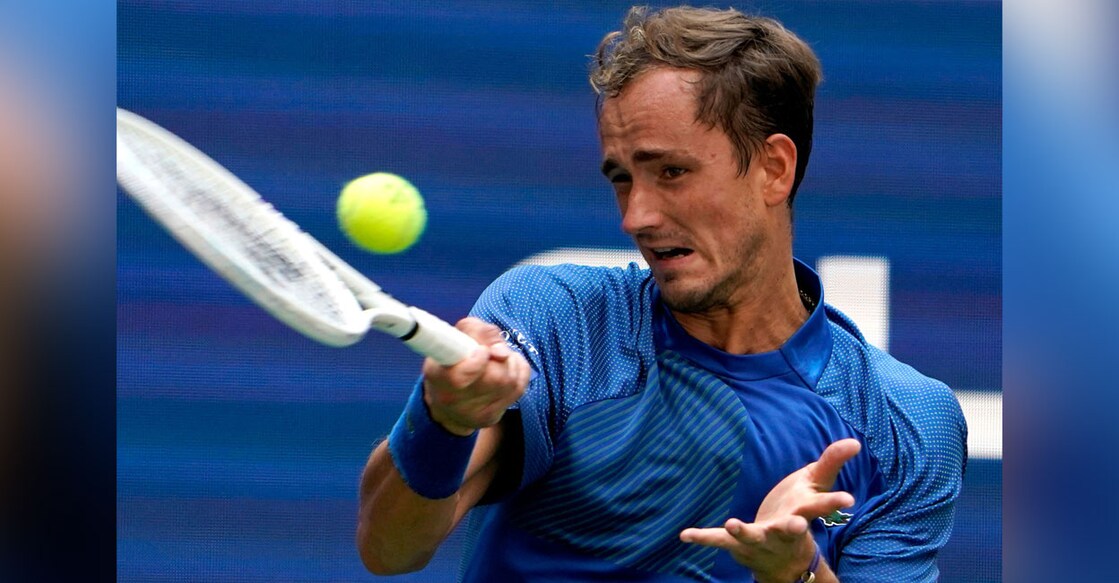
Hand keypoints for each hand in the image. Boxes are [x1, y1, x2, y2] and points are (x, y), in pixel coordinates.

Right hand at [421, 317, 529, 435]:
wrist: (448, 404)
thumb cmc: (450, 363)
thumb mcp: (454, 337)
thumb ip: (476, 331)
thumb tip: (501, 351)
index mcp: (438, 377)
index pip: (459, 378)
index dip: (477, 363)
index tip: (482, 351)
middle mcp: (454, 400)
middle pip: (495, 377)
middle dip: (498, 358)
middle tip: (489, 351)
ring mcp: (475, 413)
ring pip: (510, 380)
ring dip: (509, 362)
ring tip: (495, 359)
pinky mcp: (492, 417)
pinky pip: (520, 385)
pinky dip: (518, 370)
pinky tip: (506, 367)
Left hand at [679, 438, 860, 582]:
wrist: (785, 558)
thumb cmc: (799, 510)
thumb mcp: (816, 485)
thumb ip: (831, 461)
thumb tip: (855, 441)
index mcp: (803, 514)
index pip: (822, 507)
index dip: (834, 503)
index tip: (849, 499)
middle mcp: (784, 531)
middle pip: (791, 529)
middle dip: (792, 527)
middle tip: (796, 525)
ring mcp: (761, 540)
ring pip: (753, 536)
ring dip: (744, 531)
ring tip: (733, 523)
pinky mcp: (739, 544)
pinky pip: (719, 541)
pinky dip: (703, 537)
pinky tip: (685, 535)